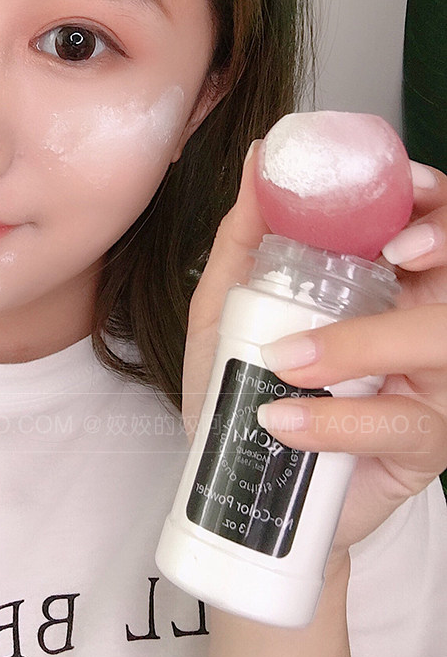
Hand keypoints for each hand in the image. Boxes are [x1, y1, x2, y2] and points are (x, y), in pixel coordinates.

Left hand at [182, 153, 446, 557]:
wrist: (243, 498)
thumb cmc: (249, 398)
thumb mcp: (231, 310)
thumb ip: (248, 237)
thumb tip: (256, 158)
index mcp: (393, 286)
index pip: (437, 229)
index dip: (435, 203)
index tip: (404, 184)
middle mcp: (426, 329)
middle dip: (442, 246)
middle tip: (393, 249)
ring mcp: (434, 389)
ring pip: (440, 344)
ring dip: (365, 342)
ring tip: (287, 359)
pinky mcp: (424, 449)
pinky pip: (401, 424)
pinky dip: (338, 421)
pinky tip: (282, 418)